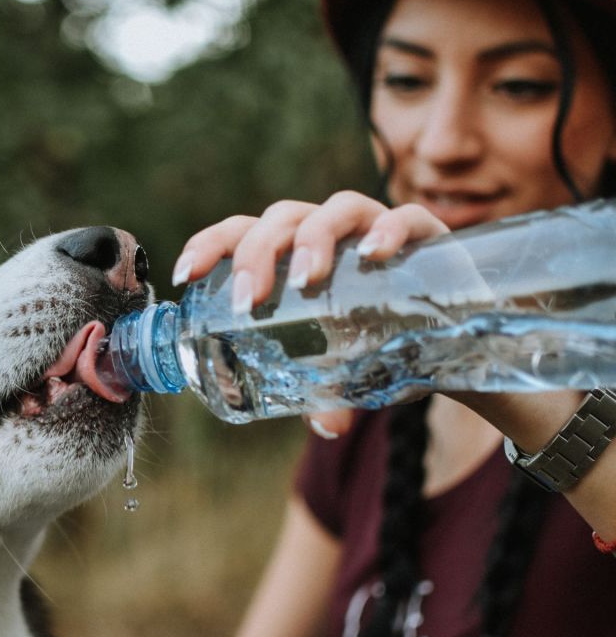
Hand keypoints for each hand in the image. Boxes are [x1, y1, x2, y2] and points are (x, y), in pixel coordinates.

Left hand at [172, 192, 449, 436]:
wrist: (450, 332)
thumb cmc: (377, 340)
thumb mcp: (342, 369)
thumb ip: (327, 393)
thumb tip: (326, 427)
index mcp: (291, 255)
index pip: (242, 232)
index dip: (211, 245)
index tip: (186, 275)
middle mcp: (328, 232)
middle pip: (282, 220)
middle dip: (257, 254)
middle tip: (248, 301)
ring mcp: (375, 227)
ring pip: (336, 209)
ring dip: (314, 240)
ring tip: (305, 279)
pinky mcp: (425, 234)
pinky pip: (408, 218)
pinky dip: (389, 229)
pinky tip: (375, 253)